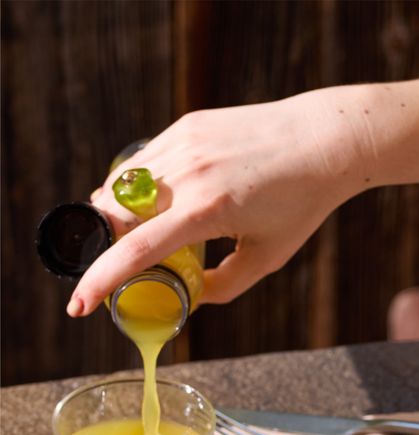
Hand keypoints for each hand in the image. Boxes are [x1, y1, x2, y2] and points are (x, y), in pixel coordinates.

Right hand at [69, 91, 361, 315]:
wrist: (324, 140)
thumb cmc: (301, 203)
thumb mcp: (266, 257)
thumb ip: (225, 286)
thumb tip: (191, 298)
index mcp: (207, 211)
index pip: (136, 251)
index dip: (101, 282)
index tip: (79, 307)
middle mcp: (187, 173)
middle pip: (114, 215)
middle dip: (104, 246)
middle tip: (119, 269)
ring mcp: (183, 143)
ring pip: (121, 185)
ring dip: (117, 217)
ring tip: (141, 237)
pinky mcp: (186, 127)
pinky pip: (143, 163)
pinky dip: (137, 189)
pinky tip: (156, 205)